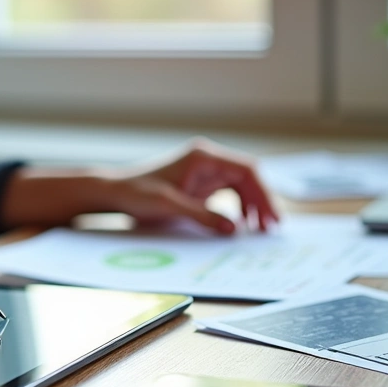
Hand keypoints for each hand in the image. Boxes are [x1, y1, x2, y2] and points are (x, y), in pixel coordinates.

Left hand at [105, 138, 278, 233]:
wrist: (116, 191)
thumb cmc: (137, 194)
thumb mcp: (169, 206)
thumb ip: (202, 216)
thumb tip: (235, 229)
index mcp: (203, 157)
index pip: (246, 170)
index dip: (262, 193)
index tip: (270, 216)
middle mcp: (208, 159)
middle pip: (247, 176)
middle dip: (262, 201)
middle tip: (271, 227)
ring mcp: (205, 170)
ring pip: (241, 184)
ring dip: (252, 204)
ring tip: (260, 228)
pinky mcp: (200, 182)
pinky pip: (229, 191)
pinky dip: (238, 206)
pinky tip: (242, 223)